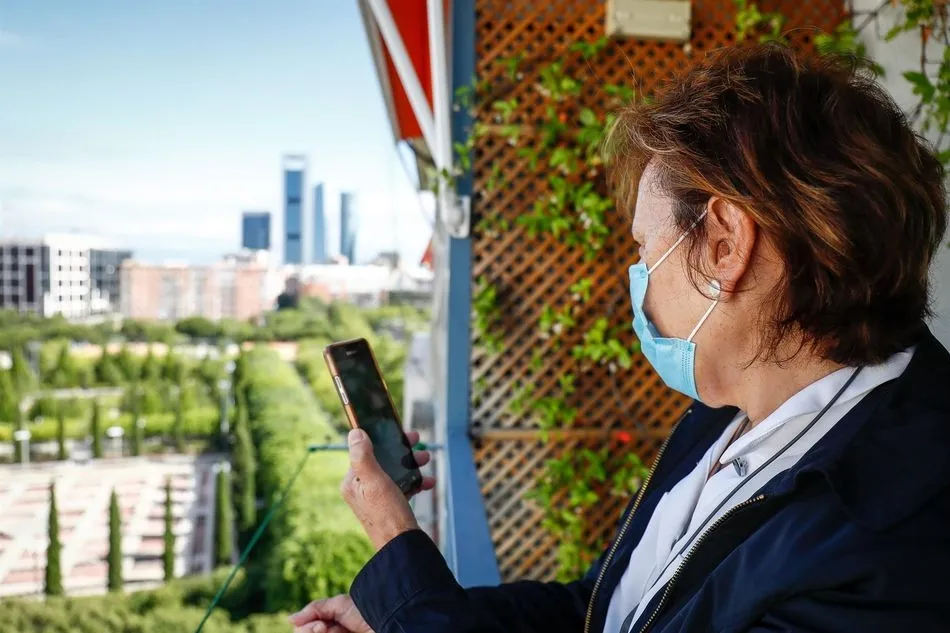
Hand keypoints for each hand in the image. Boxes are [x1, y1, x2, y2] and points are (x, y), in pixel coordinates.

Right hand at [288, 594, 371, 632]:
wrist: (384, 622)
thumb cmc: (363, 611)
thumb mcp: (338, 604)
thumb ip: (314, 610)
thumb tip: (291, 620)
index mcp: (332, 624)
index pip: (306, 630)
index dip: (307, 629)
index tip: (320, 625)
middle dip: (311, 632)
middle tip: (324, 627)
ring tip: (332, 631)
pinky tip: (335, 632)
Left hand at [341, 428, 434, 549]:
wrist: (404, 548)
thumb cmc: (388, 515)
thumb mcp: (374, 481)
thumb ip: (363, 456)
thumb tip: (354, 433)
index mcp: (353, 483)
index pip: (364, 451)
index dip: (381, 438)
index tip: (397, 429)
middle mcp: (362, 490)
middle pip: (382, 460)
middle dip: (400, 449)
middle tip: (416, 439)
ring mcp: (377, 499)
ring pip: (394, 472)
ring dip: (411, 463)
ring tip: (426, 458)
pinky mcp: (391, 506)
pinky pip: (403, 487)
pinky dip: (416, 482)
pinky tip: (428, 481)